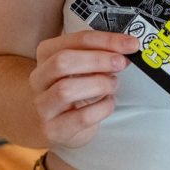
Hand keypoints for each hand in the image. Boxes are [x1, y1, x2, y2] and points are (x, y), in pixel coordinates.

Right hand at [27, 30, 137, 147]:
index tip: (129, 44)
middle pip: (62, 61)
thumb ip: (98, 54)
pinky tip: (108, 102)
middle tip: (121, 63)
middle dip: (98, 60)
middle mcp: (39, 78)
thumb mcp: (80, 66)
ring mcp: (43, 105)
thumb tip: (126, 48)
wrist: (51, 123)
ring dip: (99, 84)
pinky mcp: (53, 129)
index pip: (76, 40)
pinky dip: (102, 108)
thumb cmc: (71, 88)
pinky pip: (80, 117)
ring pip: (65, 90)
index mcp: (46, 54)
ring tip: (113, 84)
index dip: (106, 40)